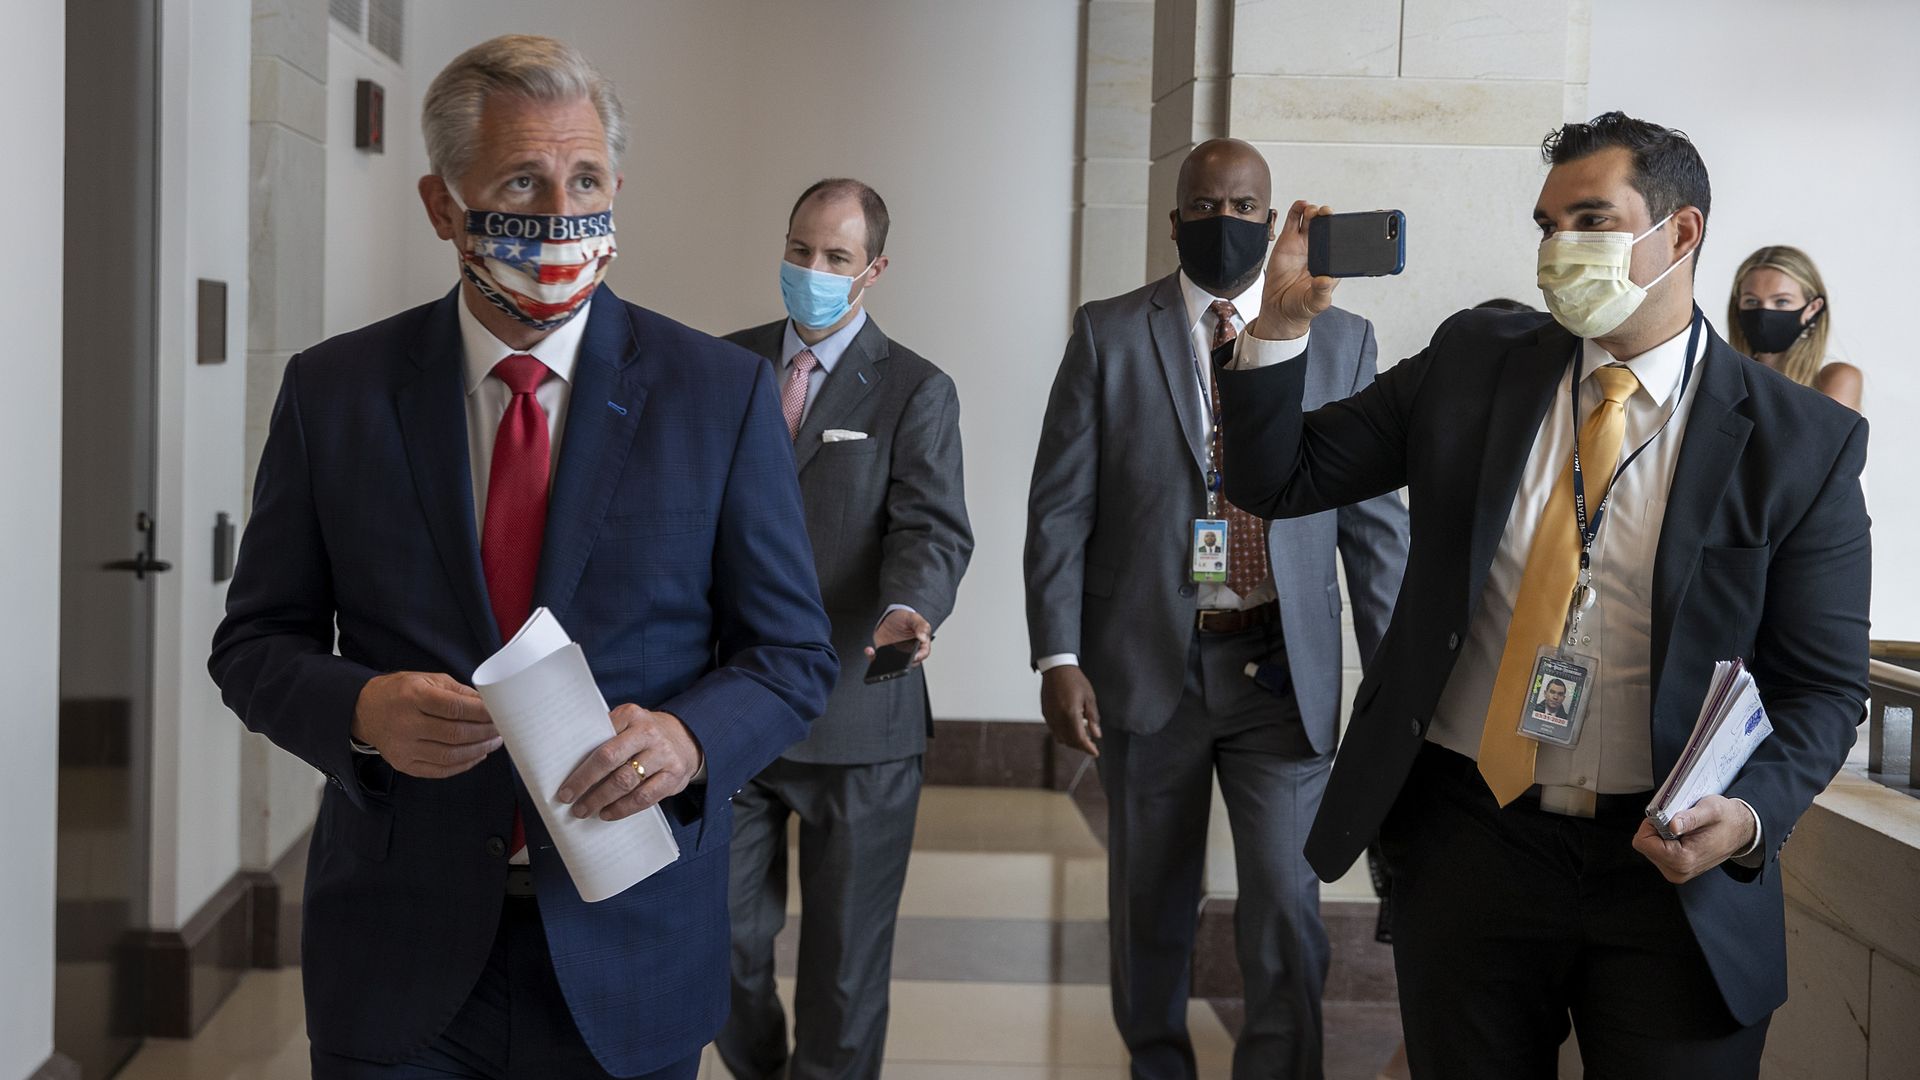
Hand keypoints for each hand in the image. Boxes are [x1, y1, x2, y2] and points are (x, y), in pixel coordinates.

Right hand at [350, 672, 500, 778]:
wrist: (365, 710)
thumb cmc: (401, 692)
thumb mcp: (428, 680)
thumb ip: (459, 692)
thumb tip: (488, 704)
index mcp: (413, 697)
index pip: (455, 708)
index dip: (482, 713)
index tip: (499, 713)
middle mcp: (406, 724)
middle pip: (455, 734)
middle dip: (484, 732)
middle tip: (501, 728)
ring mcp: (403, 748)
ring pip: (449, 756)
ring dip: (478, 750)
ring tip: (493, 742)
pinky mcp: (403, 764)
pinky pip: (439, 770)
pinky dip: (463, 765)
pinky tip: (476, 755)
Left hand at [556, 706, 703, 821]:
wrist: (686, 738)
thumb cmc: (644, 735)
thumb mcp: (627, 724)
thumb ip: (604, 736)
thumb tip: (569, 762)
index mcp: (631, 715)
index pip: (600, 740)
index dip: (580, 765)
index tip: (564, 783)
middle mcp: (648, 733)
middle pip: (610, 759)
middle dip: (585, 782)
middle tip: (569, 799)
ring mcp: (663, 754)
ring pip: (625, 781)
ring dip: (601, 799)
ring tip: (584, 810)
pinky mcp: (674, 776)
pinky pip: (644, 797)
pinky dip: (622, 809)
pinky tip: (608, 813)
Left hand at [866, 608, 933, 663]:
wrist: (890, 618)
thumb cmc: (905, 619)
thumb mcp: (913, 618)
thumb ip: (921, 626)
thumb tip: (923, 638)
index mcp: (920, 644)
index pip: (924, 653)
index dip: (920, 656)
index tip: (914, 656)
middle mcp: (909, 653)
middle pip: (908, 664)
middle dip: (901, 666)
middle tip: (895, 662)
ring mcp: (896, 656)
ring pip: (892, 666)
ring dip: (884, 665)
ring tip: (876, 655)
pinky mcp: (884, 655)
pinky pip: (878, 660)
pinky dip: (872, 658)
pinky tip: (869, 650)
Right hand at [1040, 665, 1101, 757]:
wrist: (1056, 668)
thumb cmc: (1074, 680)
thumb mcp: (1089, 697)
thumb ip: (1093, 717)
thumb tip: (1097, 735)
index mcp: (1071, 713)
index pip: (1080, 738)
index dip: (1088, 748)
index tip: (1095, 752)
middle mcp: (1058, 717)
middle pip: (1069, 741)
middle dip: (1081, 746)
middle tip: (1091, 745)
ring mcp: (1050, 716)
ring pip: (1060, 738)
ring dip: (1071, 741)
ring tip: (1081, 736)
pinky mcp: (1045, 713)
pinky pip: (1054, 730)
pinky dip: (1063, 734)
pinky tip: (1070, 728)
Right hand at [1247, 200, 1339, 341]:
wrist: (1278, 309)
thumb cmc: (1300, 306)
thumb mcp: (1315, 303)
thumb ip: (1321, 292)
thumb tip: (1325, 281)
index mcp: (1332, 263)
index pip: (1343, 242)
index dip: (1347, 231)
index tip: (1352, 224)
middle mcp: (1320, 251)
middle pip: (1328, 226)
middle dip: (1330, 217)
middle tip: (1328, 214)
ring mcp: (1304, 244)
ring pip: (1312, 220)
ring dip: (1315, 211)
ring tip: (1314, 211)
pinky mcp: (1288, 241)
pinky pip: (1294, 221)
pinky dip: (1297, 210)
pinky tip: (1301, 205)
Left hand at [1631, 795, 1757, 883]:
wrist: (1740, 831)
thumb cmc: (1726, 819)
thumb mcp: (1711, 810)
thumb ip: (1690, 818)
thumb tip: (1673, 825)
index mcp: (1683, 860)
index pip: (1642, 842)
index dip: (1651, 824)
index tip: (1668, 818)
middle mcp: (1677, 871)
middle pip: (1644, 845)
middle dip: (1657, 830)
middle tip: (1678, 823)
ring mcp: (1676, 872)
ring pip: (1649, 848)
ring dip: (1661, 835)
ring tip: (1684, 830)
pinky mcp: (1676, 869)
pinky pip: (1657, 851)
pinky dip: (1665, 840)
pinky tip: (1683, 836)